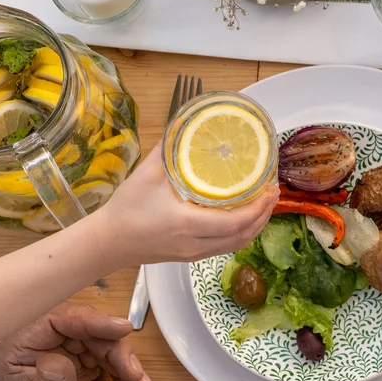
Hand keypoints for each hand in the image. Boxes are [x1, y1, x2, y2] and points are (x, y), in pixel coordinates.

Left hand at [0, 303, 149, 380]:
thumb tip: (58, 355)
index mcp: (17, 355)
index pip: (54, 320)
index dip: (89, 320)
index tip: (119, 330)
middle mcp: (36, 353)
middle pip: (84, 329)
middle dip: (112, 347)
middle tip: (132, 370)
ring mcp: (59, 362)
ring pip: (100, 342)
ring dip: (124, 361)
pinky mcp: (77, 374)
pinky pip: (107, 360)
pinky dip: (125, 372)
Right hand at [93, 152, 277, 269]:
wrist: (107, 242)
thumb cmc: (125, 209)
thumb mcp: (147, 174)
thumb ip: (168, 149)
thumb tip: (186, 124)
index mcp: (187, 224)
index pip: (234, 222)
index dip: (258, 208)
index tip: (270, 189)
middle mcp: (195, 244)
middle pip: (242, 236)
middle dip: (264, 215)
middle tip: (273, 192)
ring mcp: (194, 253)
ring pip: (236, 245)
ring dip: (256, 225)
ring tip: (264, 203)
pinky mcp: (191, 256)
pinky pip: (225, 247)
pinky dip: (241, 233)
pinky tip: (244, 216)